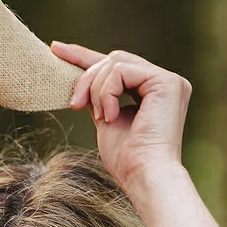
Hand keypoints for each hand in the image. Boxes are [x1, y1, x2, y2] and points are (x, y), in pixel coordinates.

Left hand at [53, 42, 191, 193]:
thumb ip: (99, 97)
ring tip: (101, 118)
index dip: (85, 56)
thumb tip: (80, 78)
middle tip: (74, 104)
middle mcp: (165, 82)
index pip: (117, 66)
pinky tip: (110, 117)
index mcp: (155, 91)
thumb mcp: (106, 120)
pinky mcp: (166, 82)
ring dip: (96, 89)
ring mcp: (169, 81)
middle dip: (87, 78)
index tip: (57, 49)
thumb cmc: (127, 160)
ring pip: (115, 62)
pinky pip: (121, 70)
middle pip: (113, 60)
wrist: (144, 177)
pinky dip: (107, 93)